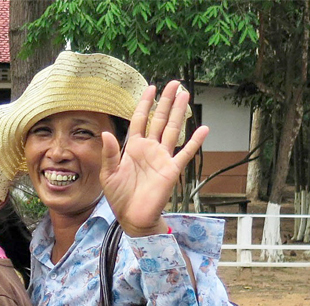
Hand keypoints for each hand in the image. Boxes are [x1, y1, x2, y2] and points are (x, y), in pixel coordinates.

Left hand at [100, 81, 208, 237]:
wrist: (132, 217)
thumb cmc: (120, 197)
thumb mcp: (108, 174)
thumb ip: (109, 153)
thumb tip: (106, 132)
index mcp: (133, 148)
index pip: (139, 120)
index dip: (144, 104)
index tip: (150, 88)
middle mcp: (150, 149)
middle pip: (159, 120)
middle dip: (166, 102)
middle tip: (174, 84)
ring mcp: (162, 158)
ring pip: (173, 130)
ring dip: (179, 113)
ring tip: (185, 94)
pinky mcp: (172, 170)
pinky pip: (185, 153)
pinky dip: (195, 142)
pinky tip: (203, 129)